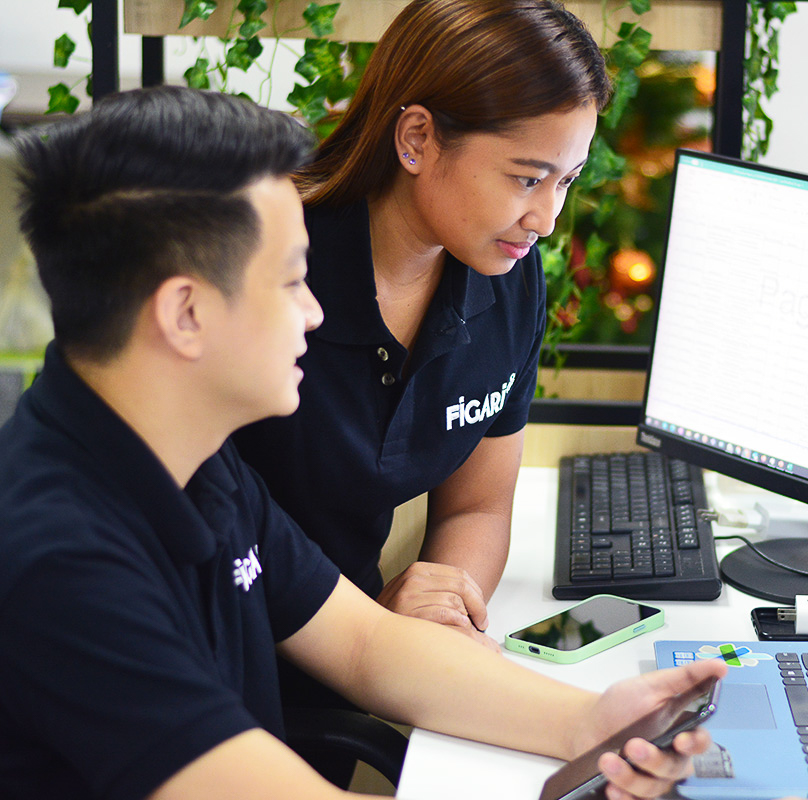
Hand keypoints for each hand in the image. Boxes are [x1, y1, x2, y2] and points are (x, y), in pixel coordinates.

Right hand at [377, 562, 499, 651]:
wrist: (366, 631)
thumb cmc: (394, 616)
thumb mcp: (413, 594)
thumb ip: (437, 589)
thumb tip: (472, 599)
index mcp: (419, 570)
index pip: (460, 575)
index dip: (477, 593)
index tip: (481, 609)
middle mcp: (414, 578)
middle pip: (462, 587)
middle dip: (479, 607)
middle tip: (482, 622)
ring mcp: (410, 595)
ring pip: (456, 602)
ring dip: (467, 619)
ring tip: (466, 630)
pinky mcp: (410, 612)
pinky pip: (446, 615)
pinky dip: (457, 623)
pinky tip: (458, 630)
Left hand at [573, 657, 727, 799]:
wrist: (587, 723)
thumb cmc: (622, 705)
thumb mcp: (651, 685)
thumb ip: (686, 677)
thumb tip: (719, 666)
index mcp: (678, 733)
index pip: (700, 743)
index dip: (695, 744)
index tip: (681, 739)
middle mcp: (669, 759)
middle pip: (674, 768)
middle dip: (653, 759)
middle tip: (633, 745)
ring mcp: (651, 778)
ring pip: (653, 788)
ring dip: (629, 776)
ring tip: (608, 760)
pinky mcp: (633, 792)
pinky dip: (624, 797)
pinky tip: (612, 787)